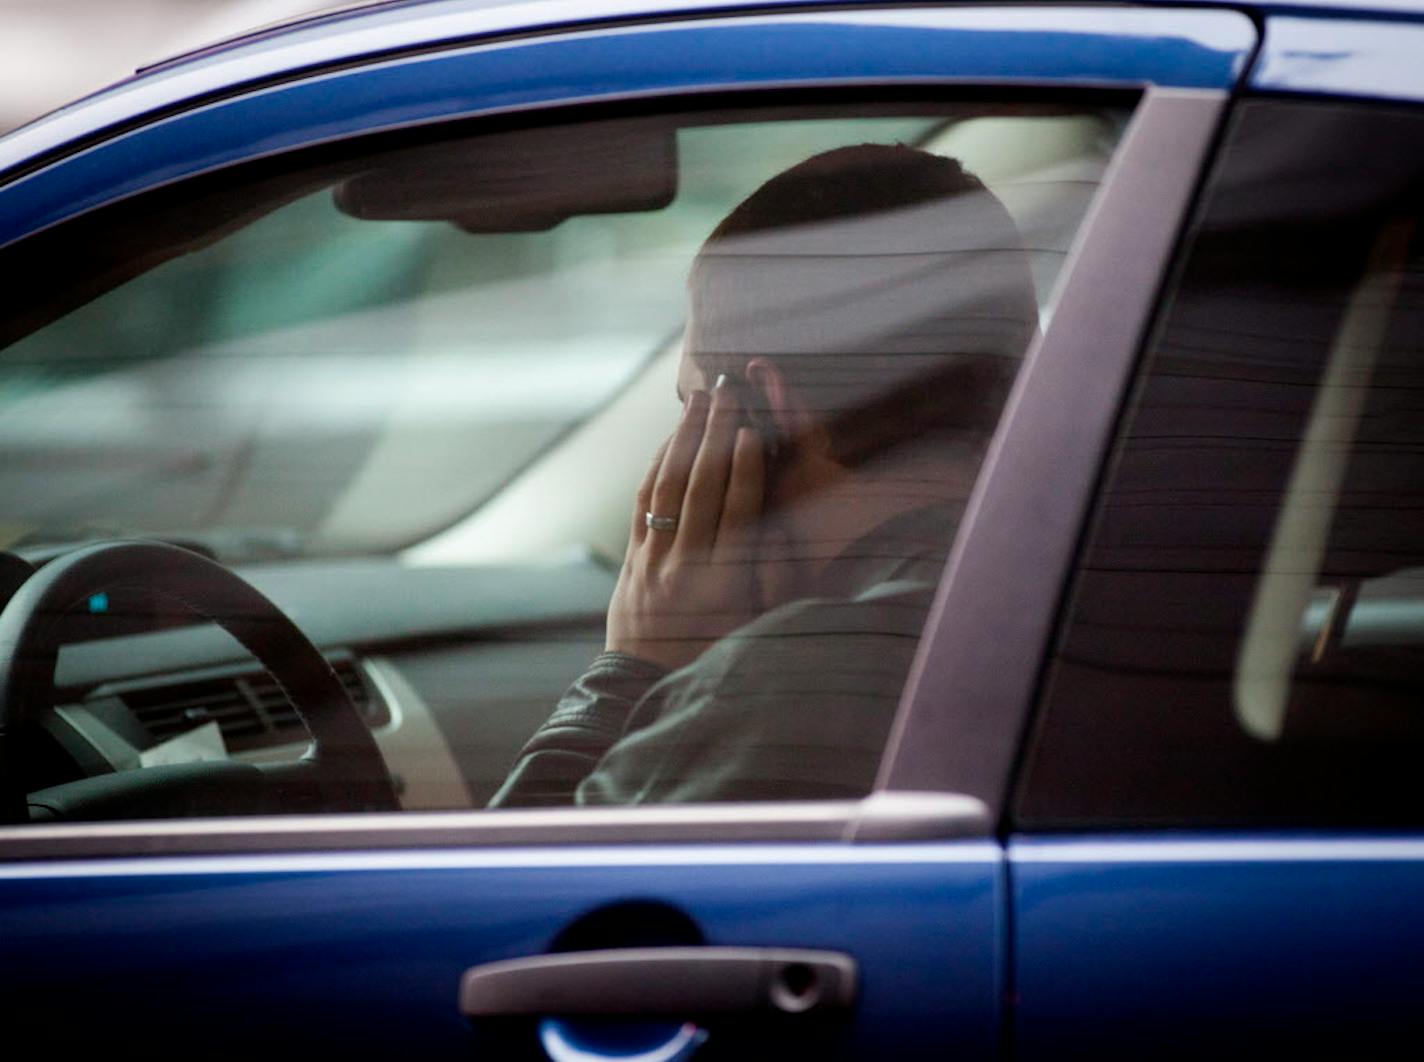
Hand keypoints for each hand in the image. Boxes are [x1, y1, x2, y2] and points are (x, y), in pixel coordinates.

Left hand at [605, 382, 769, 670]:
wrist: (646, 684)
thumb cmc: (714, 656)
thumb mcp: (753, 625)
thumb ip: (769, 579)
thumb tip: (792, 530)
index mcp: (723, 584)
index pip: (735, 514)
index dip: (744, 470)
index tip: (752, 432)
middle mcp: (684, 567)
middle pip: (700, 489)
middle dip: (714, 437)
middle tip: (728, 395)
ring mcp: (652, 560)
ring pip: (668, 489)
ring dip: (685, 439)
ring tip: (701, 402)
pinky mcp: (632, 558)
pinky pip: (644, 503)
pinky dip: (658, 467)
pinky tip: (672, 440)